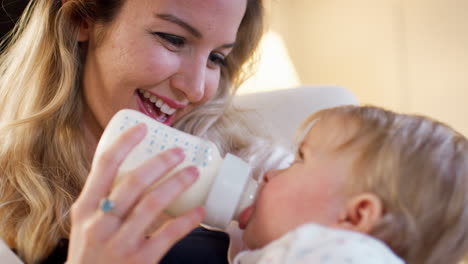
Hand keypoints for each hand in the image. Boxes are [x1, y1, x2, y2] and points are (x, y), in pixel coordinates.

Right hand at [66, 123, 203, 263]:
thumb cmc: (91, 255)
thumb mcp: (86, 225)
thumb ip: (104, 200)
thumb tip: (135, 170)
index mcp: (86, 209)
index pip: (104, 166)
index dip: (125, 143)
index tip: (143, 128)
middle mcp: (100, 223)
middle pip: (134, 182)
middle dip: (160, 162)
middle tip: (179, 151)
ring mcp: (120, 243)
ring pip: (153, 204)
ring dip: (177, 184)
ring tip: (194, 172)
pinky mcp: (140, 261)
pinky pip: (169, 234)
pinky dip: (187, 221)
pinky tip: (200, 211)